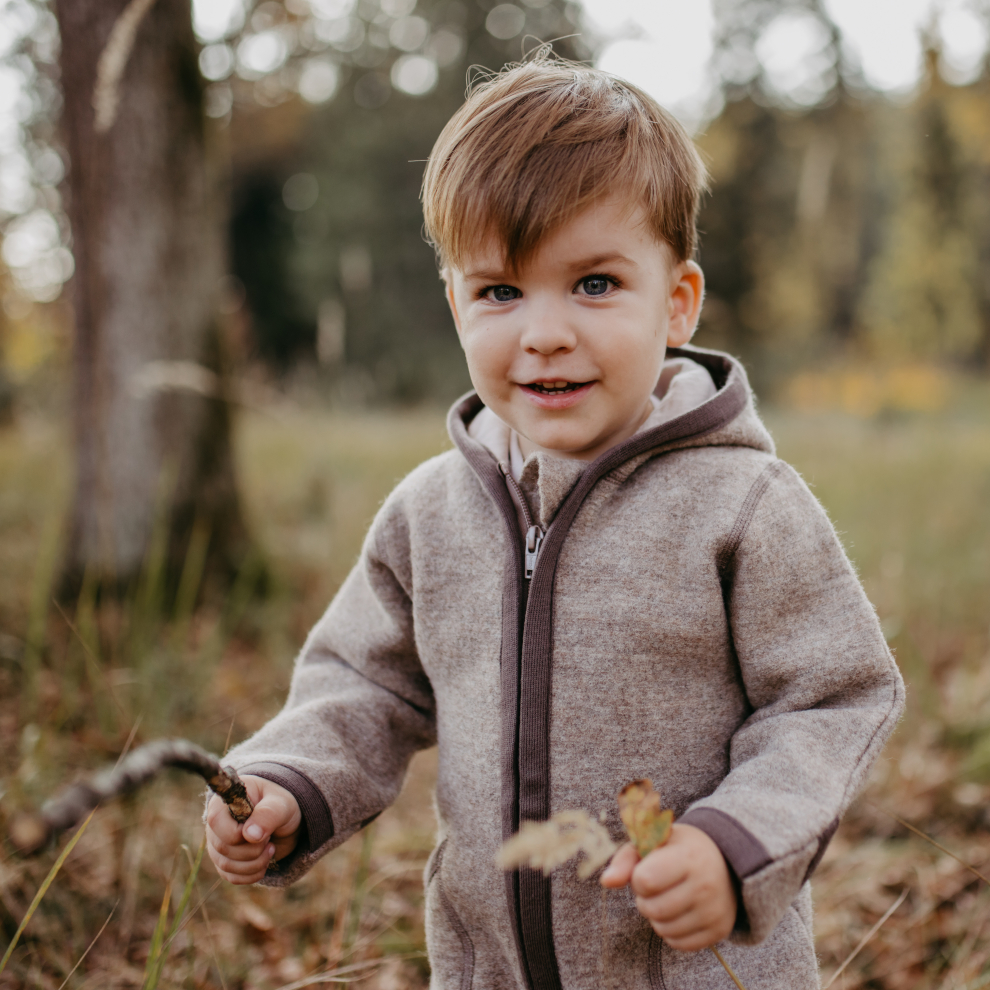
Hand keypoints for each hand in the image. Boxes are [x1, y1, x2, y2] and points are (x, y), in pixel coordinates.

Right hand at [206, 776, 301, 884]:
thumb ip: (267, 814)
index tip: (263, 830)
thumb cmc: (280, 805)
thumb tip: (250, 835)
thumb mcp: (281, 804)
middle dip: (253, 849)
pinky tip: (266, 862)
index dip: (239, 833)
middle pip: (223, 847)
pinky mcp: (225, 861)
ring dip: (255, 863)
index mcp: (224, 802)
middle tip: (270, 838)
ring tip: (271, 848)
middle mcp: (216, 824)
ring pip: (226, 865)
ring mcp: (218, 844)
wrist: (285, 822)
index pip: (216, 821)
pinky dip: (252, 874)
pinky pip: (232, 877)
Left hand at [600, 823, 736, 950]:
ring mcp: (714, 911)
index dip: (638, 877)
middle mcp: (705, 885)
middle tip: (656, 886)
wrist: (726, 861)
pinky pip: (678, 943)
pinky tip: (679, 911)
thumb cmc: (680, 849)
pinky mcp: (719, 931)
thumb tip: (606, 882)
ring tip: (667, 897)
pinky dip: (671, 930)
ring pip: (663, 928)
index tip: (648, 869)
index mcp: (688, 856)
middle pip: (652, 908)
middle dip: (644, 899)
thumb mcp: (654, 842)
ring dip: (656, 915)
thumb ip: (626, 859)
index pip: (645, 880)